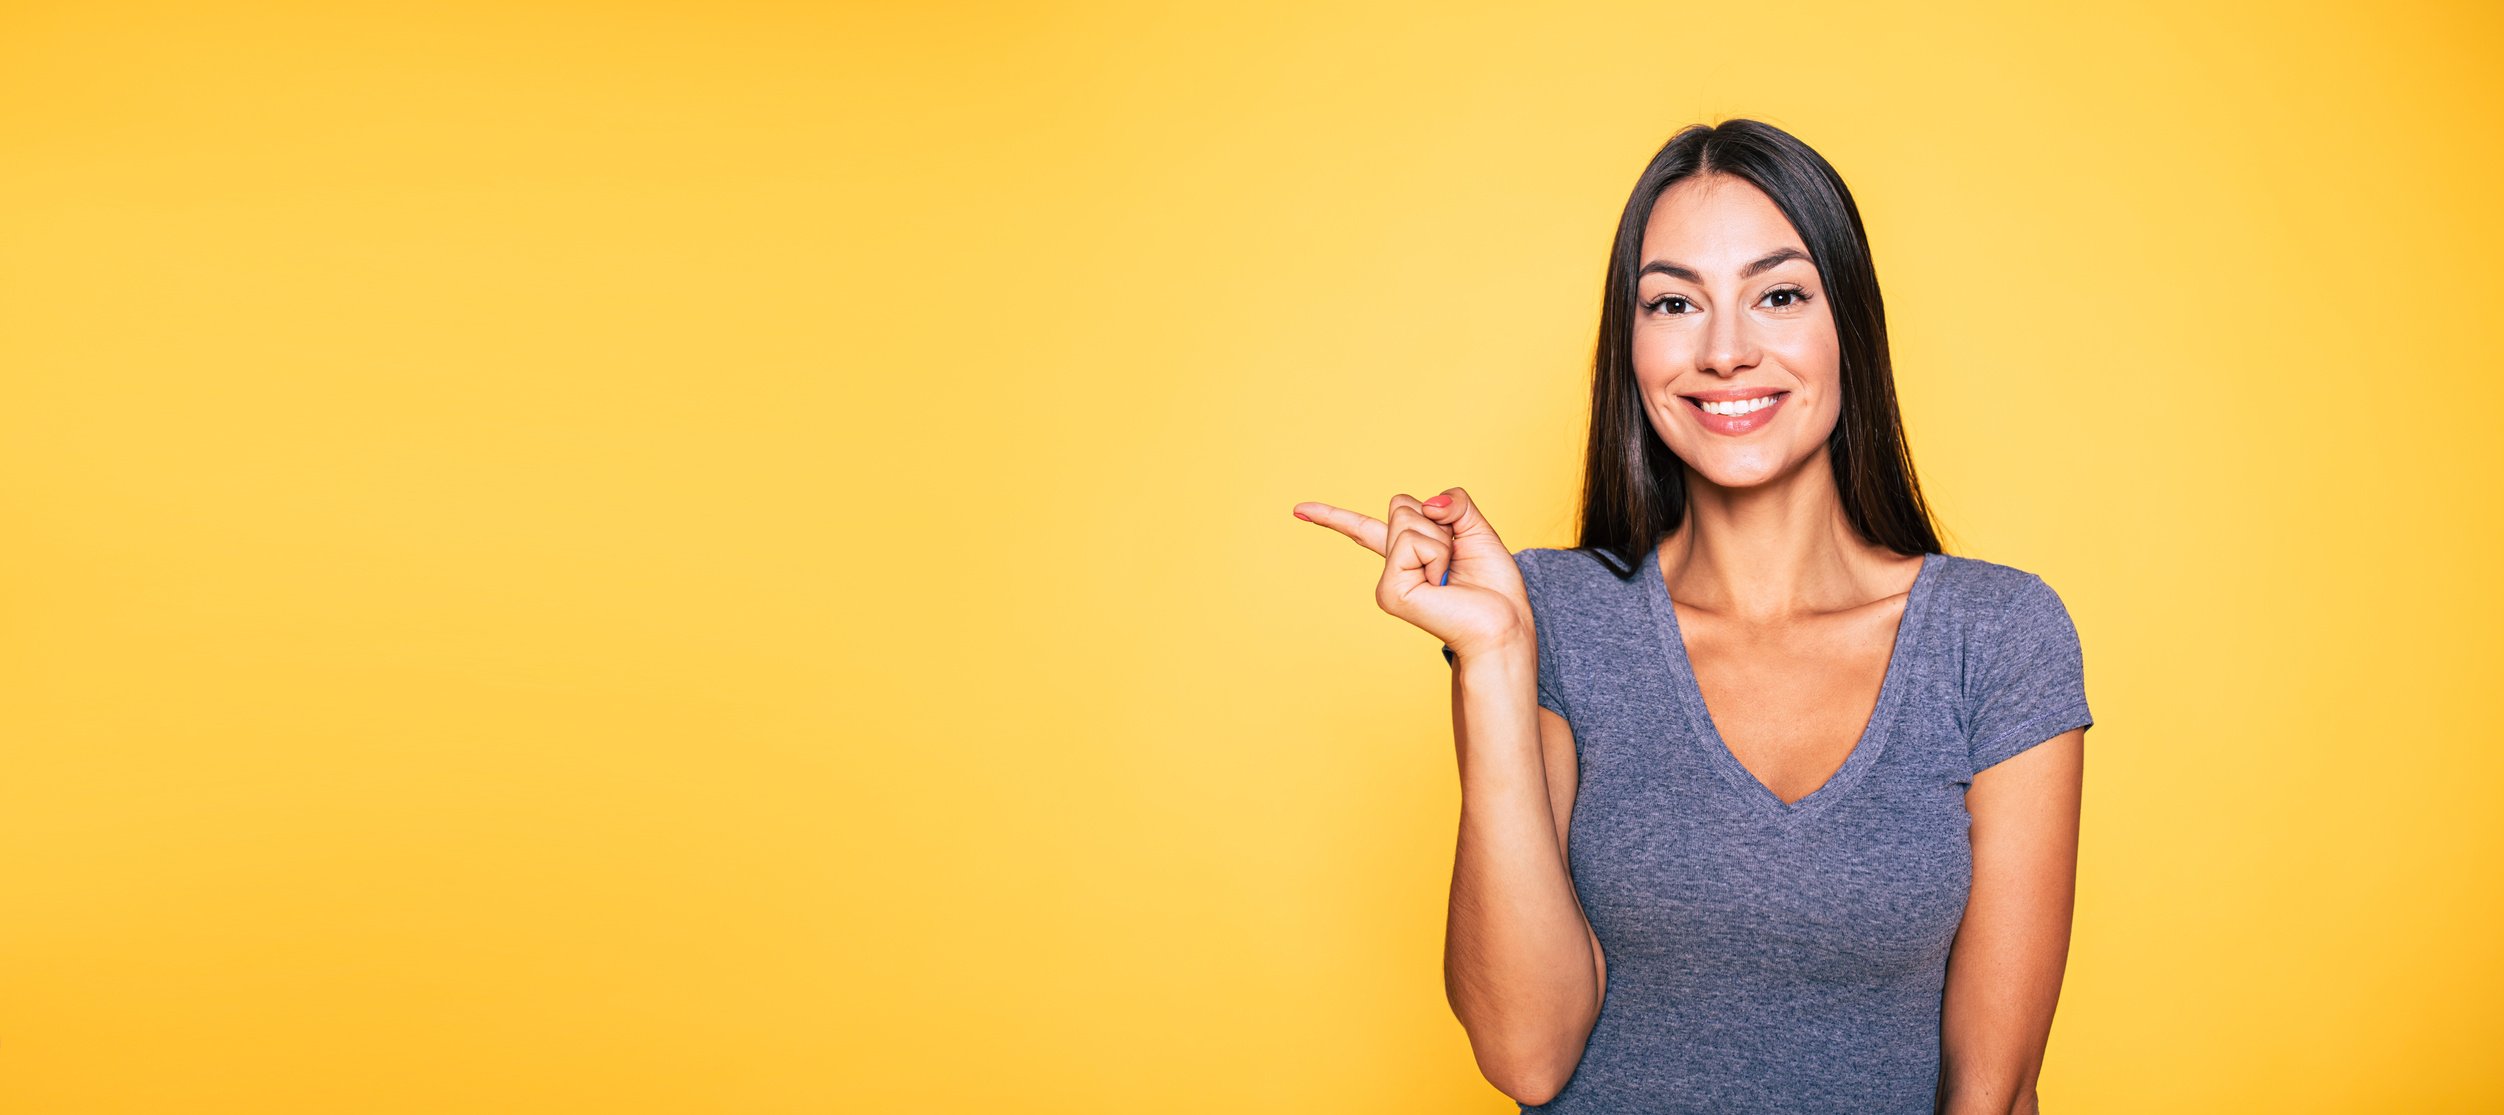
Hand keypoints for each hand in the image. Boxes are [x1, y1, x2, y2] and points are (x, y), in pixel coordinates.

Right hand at [1292, 487, 1529, 658]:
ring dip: (1441, 541)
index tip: (1299, 509)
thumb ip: (1452, 502)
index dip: (1332, 517)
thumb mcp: (1475, 527)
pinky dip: (1437, 554)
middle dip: (1437, 520)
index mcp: (1407, 554)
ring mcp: (1388, 581)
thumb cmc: (1492, 584)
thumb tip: (1427, 505)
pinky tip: (1441, 584)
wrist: (1504, 622)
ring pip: (1407, 521)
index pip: (1364, 530)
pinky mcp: (1389, 593)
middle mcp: (1392, 568)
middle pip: (1401, 505)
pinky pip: (1412, 543)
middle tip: (1454, 559)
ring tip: (1449, 575)